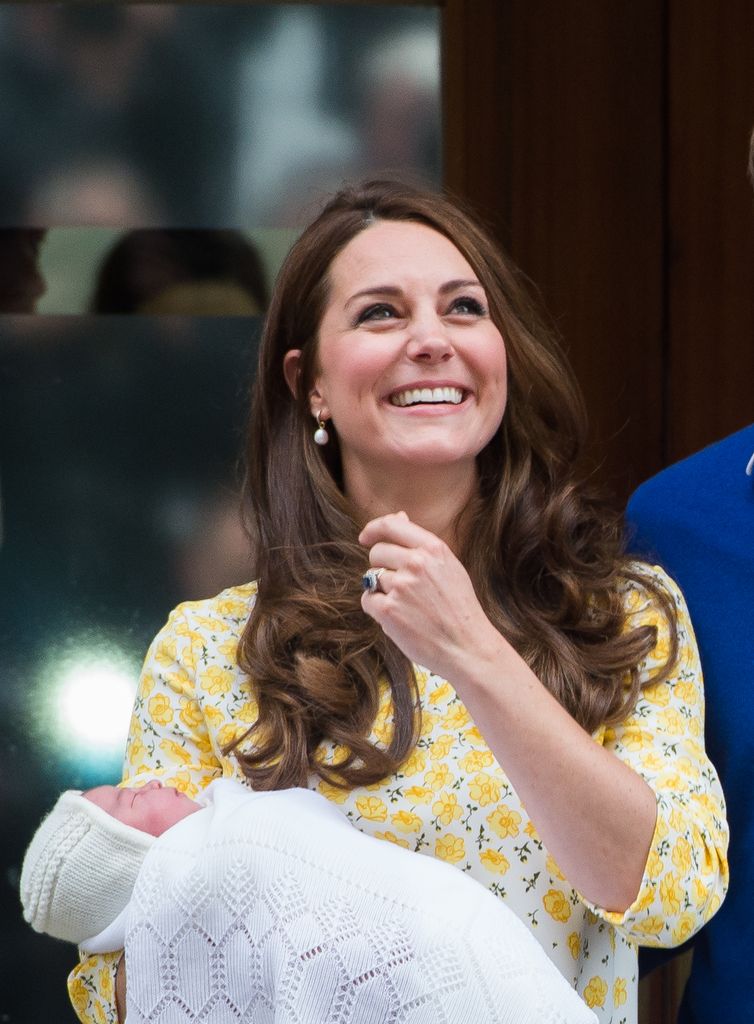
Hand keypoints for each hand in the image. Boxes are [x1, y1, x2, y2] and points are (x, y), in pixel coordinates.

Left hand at [359, 511, 497, 679]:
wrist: (467, 646)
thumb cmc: (458, 608)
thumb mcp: (448, 566)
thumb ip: (421, 543)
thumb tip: (399, 516)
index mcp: (433, 549)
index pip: (392, 525)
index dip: (373, 529)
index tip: (365, 537)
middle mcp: (417, 563)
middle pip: (377, 552)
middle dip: (381, 567)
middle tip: (400, 587)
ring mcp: (401, 586)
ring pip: (372, 578)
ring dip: (382, 591)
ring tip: (407, 606)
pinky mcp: (388, 610)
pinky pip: (367, 599)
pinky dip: (377, 609)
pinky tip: (398, 618)